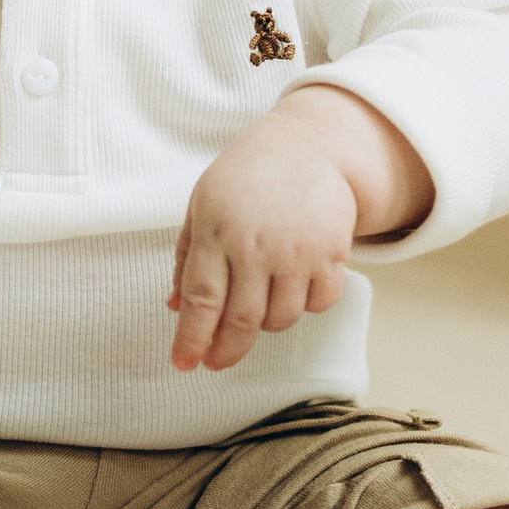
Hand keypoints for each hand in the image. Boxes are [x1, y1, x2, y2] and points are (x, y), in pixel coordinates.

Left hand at [167, 111, 361, 368]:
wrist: (306, 146)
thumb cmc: (245, 178)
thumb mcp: (202, 206)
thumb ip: (187, 259)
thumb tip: (176, 309)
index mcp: (216, 231)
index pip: (201, 299)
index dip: (191, 338)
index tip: (184, 363)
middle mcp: (256, 244)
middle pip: (241, 319)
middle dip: (226, 350)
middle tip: (217, 361)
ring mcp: (297, 249)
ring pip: (281, 319)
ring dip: (266, 325)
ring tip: (258, 304)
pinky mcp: (332, 252)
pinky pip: (319, 304)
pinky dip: (306, 306)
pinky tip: (294, 287)